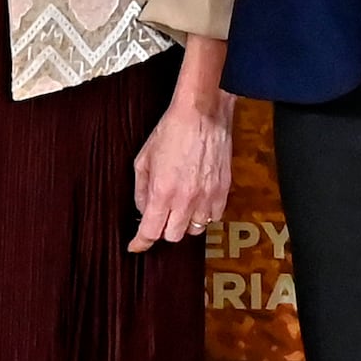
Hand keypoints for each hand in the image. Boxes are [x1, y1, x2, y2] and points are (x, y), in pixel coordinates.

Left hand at [129, 73, 235, 250]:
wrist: (202, 115)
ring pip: (195, 229)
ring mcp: (207, 197)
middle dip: (163, 229)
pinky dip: (204, 214)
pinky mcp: (223, 191)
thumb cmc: (171, 132)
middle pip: (173, 236)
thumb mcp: (143, 160)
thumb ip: (141, 190)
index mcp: (162, 192)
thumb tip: (143, 209)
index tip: (136, 246)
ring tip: (181, 206)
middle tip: (160, 216)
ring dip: (185, 222)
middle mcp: (186, 200)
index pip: (150, 232)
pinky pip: (213, 217)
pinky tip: (198, 201)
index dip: (141, 243)